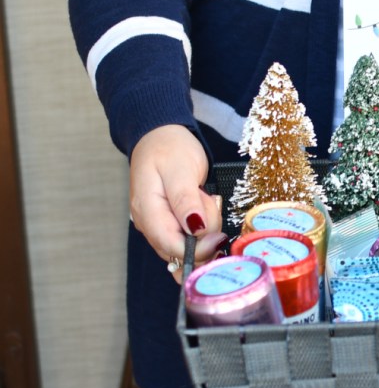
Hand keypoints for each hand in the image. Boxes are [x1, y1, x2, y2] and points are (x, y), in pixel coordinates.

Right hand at [130, 125, 226, 281]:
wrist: (161, 136)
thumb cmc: (170, 149)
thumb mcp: (181, 170)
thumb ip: (186, 201)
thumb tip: (196, 230)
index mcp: (148, 212)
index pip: (172, 248)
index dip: (199, 249)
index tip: (220, 236)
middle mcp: (150, 225)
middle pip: (182, 251)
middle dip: (205, 235)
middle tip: (207, 201)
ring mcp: (158, 226)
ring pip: (190, 246)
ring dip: (206, 227)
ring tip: (202, 196)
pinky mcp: (170, 224)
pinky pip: (191, 237)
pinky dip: (203, 225)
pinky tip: (202, 205)